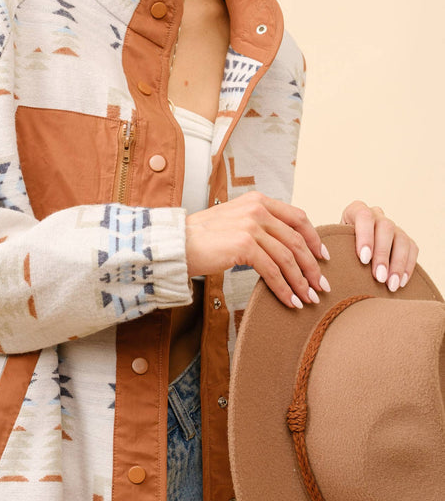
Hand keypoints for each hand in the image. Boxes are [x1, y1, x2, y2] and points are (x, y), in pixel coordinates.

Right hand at [185, 192, 329, 308]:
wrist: (177, 243)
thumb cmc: (203, 237)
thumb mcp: (235, 220)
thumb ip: (260, 225)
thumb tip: (285, 247)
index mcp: (258, 200)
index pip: (298, 217)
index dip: (314, 239)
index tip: (323, 257)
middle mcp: (257, 209)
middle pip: (297, 240)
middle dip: (312, 266)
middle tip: (321, 286)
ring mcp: (250, 226)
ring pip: (287, 258)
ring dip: (301, 282)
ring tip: (308, 299)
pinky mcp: (243, 245)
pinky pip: (272, 271)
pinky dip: (284, 288)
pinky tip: (289, 301)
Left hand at [340, 200, 418, 290]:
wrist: (349, 255)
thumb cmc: (337, 250)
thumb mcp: (332, 244)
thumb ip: (332, 248)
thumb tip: (324, 263)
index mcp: (356, 211)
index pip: (364, 216)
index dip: (365, 236)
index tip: (363, 259)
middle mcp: (377, 215)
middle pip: (386, 228)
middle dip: (382, 254)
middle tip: (379, 277)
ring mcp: (393, 226)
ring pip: (401, 239)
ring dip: (397, 263)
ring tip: (391, 285)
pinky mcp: (405, 239)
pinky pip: (412, 249)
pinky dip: (408, 266)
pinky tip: (401, 282)